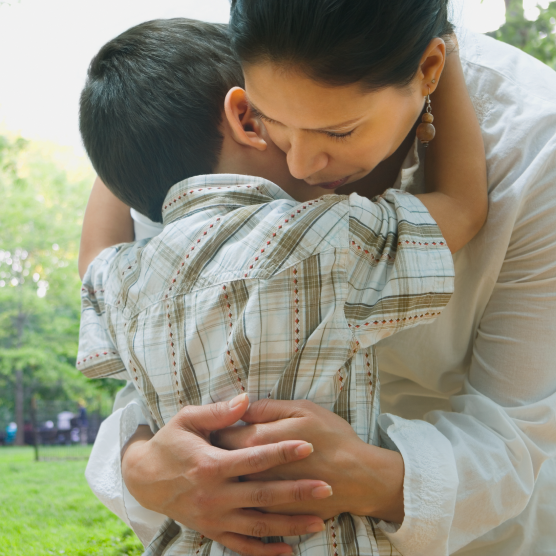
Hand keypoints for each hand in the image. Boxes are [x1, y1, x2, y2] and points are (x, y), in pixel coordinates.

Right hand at [122, 394, 331, 555]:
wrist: (143, 478)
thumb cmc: (169, 443)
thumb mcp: (186, 420)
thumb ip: (218, 412)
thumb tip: (246, 398)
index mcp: (210, 465)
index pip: (254, 458)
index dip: (282, 451)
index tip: (308, 446)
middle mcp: (213, 495)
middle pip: (262, 495)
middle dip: (296, 492)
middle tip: (326, 488)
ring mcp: (213, 517)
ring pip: (258, 525)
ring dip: (289, 524)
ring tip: (319, 521)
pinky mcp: (211, 531)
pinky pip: (241, 546)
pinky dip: (265, 551)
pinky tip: (288, 551)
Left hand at [212, 399, 404, 523]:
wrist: (359, 477)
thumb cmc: (332, 437)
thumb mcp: (303, 409)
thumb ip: (268, 408)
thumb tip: (242, 406)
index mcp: (259, 441)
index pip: (224, 434)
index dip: (218, 428)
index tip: (214, 426)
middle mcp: (255, 471)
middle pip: (224, 461)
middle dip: (217, 453)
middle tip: (214, 447)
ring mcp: (263, 495)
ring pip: (234, 486)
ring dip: (226, 478)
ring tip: (225, 470)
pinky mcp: (274, 514)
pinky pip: (250, 506)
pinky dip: (242, 500)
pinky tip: (241, 495)